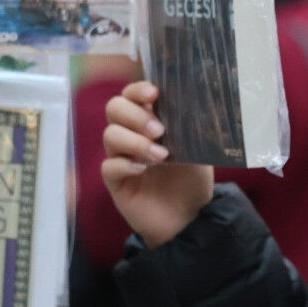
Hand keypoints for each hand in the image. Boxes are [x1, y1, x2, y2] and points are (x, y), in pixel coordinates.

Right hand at [101, 81, 214, 248]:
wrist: (191, 216)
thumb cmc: (192, 178)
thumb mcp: (198, 147)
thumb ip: (189, 125)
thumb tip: (191, 101)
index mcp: (150, 120)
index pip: (132, 95)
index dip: (137, 90)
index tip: (153, 94)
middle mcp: (131, 134)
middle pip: (114, 108)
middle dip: (135, 115)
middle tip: (159, 130)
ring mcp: (121, 157)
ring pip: (110, 135)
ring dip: (135, 141)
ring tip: (161, 155)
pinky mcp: (116, 182)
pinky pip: (109, 166)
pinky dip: (126, 164)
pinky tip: (144, 170)